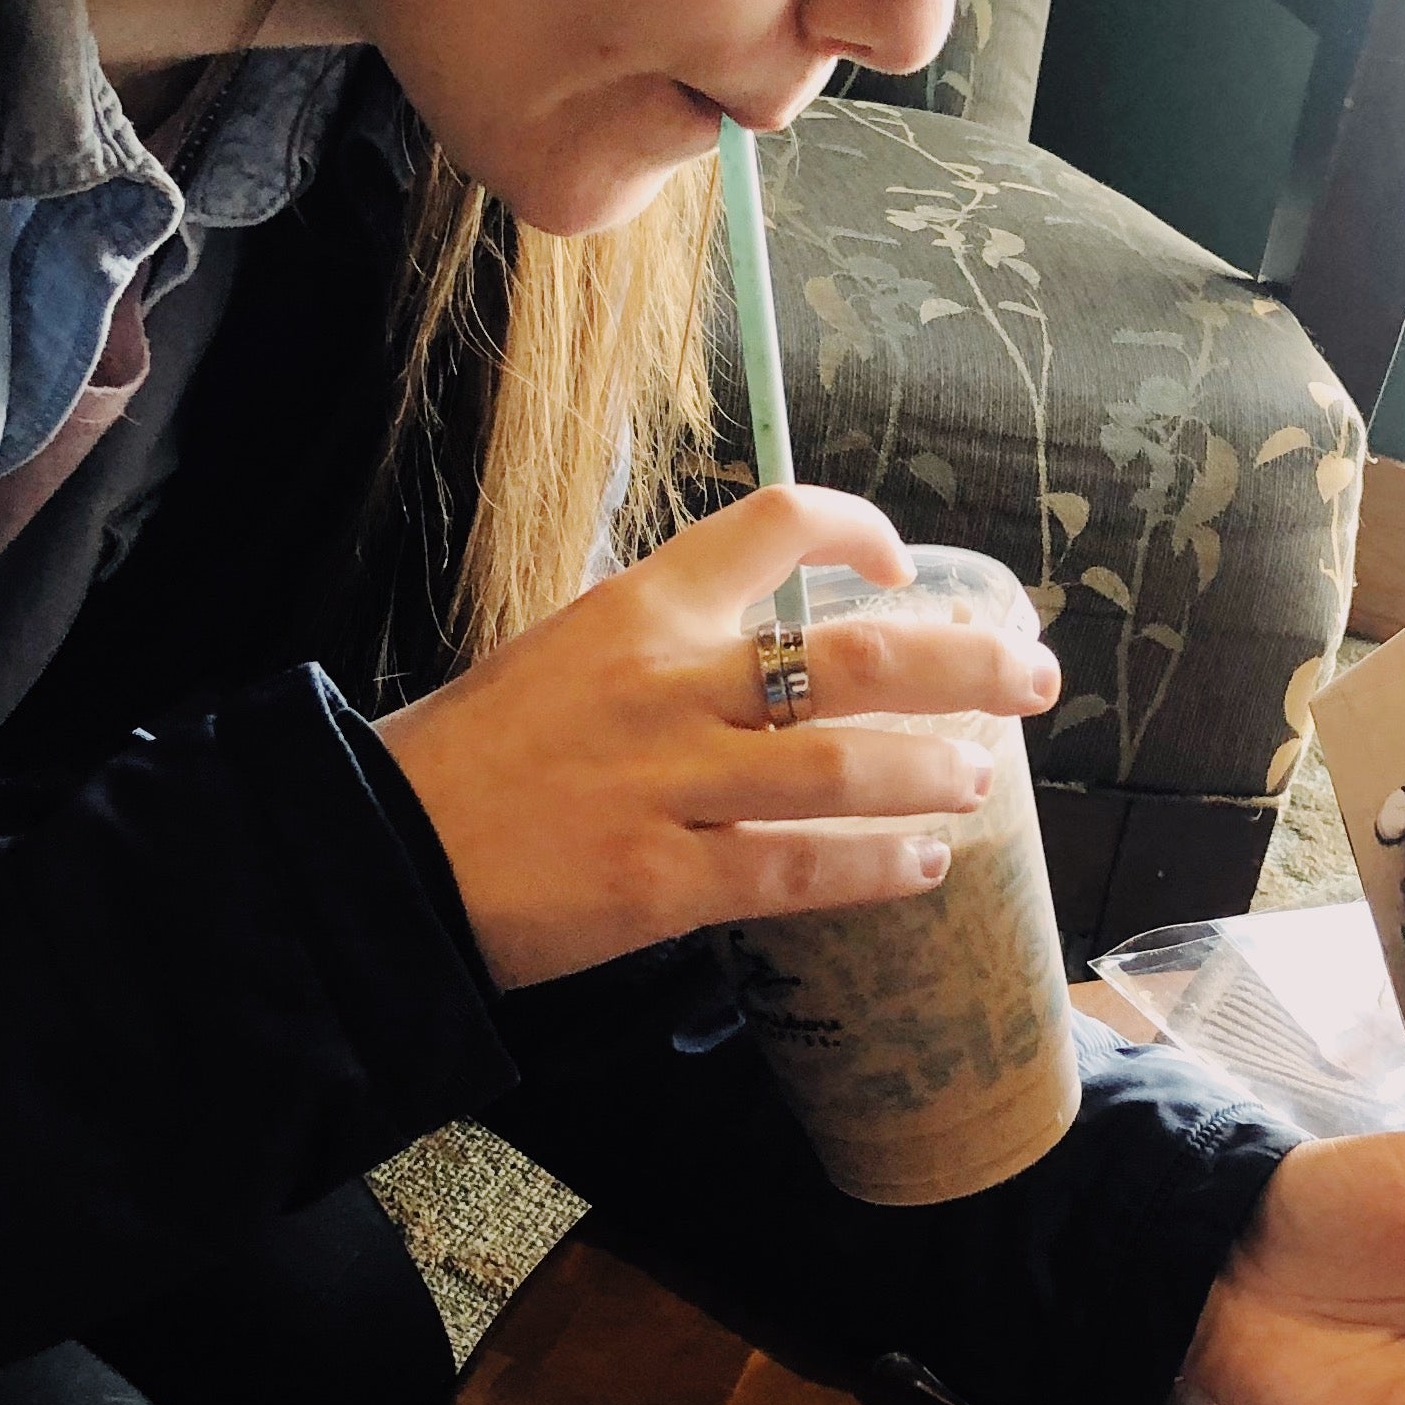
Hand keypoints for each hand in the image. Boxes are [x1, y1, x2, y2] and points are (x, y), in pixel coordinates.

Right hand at [375, 485, 1058, 989]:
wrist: (372, 855)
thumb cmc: (471, 757)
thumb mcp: (562, 656)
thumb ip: (667, 647)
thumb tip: (770, 654)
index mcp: (638, 609)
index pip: (775, 522)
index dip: (860, 528)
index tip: (907, 564)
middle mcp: (665, 684)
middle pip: (855, 655)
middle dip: (966, 662)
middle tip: (1032, 674)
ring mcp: (666, 785)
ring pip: (844, 766)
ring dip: (935, 769)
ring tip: (981, 776)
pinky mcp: (659, 882)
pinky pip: (797, 869)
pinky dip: (875, 867)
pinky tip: (923, 864)